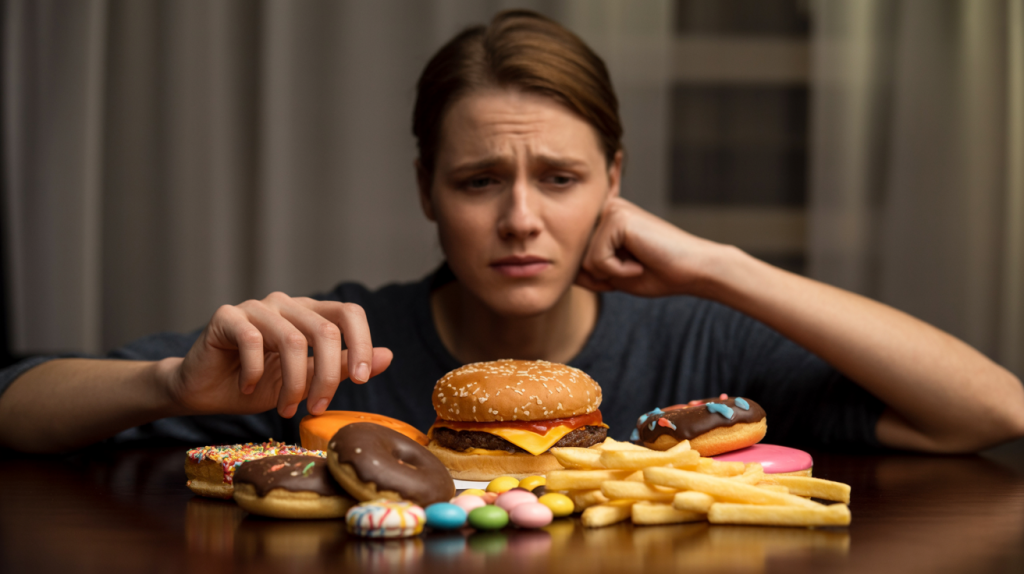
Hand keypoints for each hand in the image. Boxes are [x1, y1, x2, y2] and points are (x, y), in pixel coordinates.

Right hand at [162, 293, 391, 418]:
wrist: (204, 392)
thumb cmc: (257, 385)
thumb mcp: (306, 382)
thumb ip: (341, 367)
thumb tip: (387, 356)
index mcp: (310, 314)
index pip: (349, 313)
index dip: (361, 343)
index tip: (360, 381)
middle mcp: (287, 304)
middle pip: (325, 329)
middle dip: (326, 377)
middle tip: (317, 408)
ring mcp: (256, 307)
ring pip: (292, 339)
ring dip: (292, 383)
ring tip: (286, 408)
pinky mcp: (227, 316)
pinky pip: (252, 340)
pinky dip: (256, 372)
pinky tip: (248, 388)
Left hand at [576, 198, 726, 297]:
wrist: (694, 270)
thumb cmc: (658, 273)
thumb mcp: (612, 274)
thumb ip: (586, 269)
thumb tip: (558, 267)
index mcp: (604, 221)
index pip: (578, 257)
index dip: (599, 277)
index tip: (631, 269)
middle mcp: (605, 210)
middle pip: (578, 259)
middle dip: (603, 276)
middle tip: (635, 268)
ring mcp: (611, 211)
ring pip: (585, 261)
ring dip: (612, 274)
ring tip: (639, 263)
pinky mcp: (617, 218)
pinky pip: (597, 260)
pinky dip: (619, 271)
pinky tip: (641, 262)